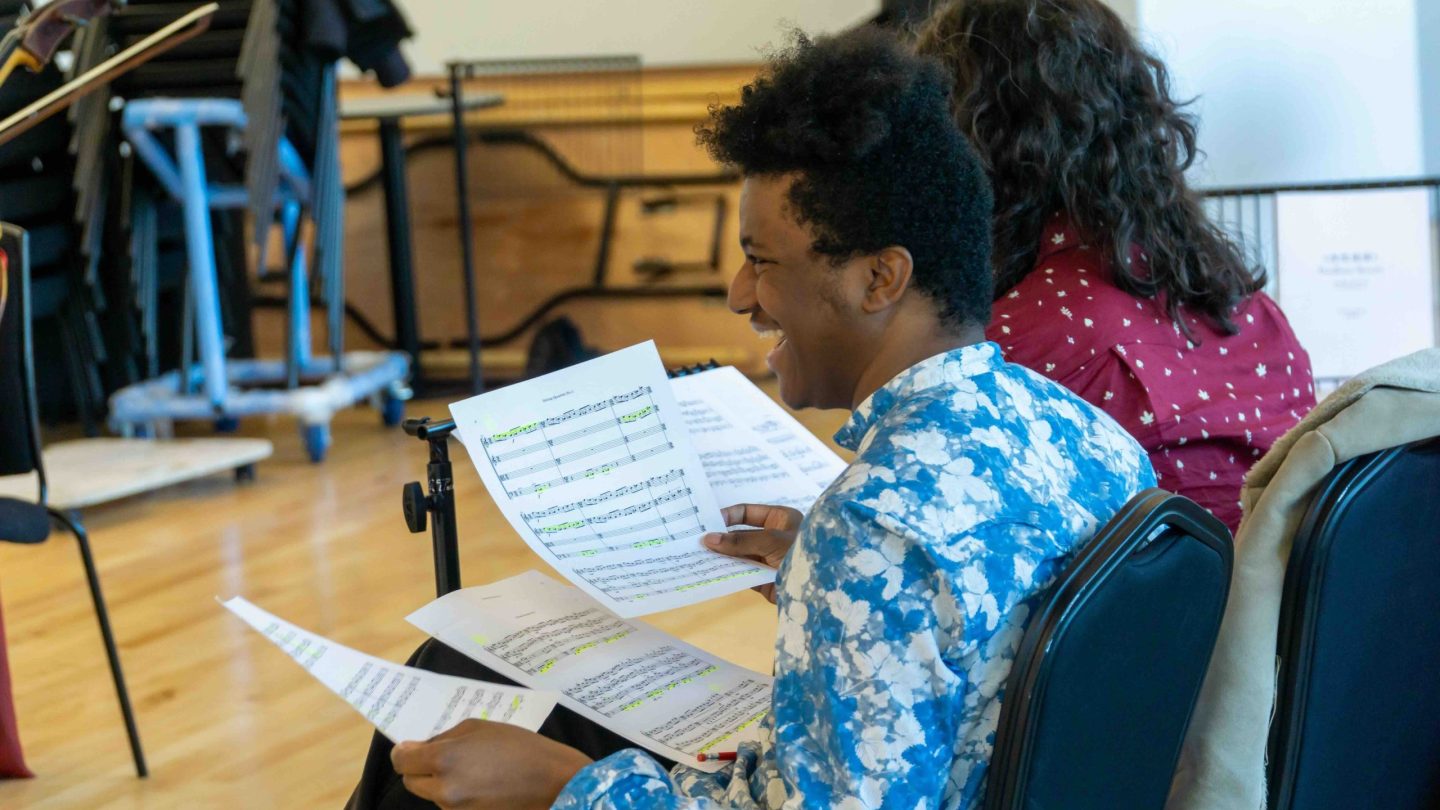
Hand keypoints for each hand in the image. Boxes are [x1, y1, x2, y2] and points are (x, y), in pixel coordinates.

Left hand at [390, 719, 591, 809]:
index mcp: (444, 759)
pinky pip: (450, 804)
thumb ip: (447, 736)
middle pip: (411, 782)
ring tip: (470, 768)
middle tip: (441, 755)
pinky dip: (456, 793)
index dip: (404, 751)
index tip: (413, 746)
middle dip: (419, 768)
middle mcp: (443, 789)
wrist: (552, 782)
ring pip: (431, 794)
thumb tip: (423, 746)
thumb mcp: (480, 726)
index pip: (402, 761)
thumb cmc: (520, 746)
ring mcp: (455, 809)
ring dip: (439, 781)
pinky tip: (480, 782)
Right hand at [703, 503, 802, 603]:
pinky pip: (741, 573)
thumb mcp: (771, 541)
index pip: (748, 513)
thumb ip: (739, 541)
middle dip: (720, 538)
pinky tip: (710, 571)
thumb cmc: (802, 551)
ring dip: (721, 556)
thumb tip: (708, 539)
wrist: (822, 588)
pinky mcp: (763, 579)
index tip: (707, 522)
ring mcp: (767, 559)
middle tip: (695, 540)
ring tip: (697, 556)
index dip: (727, 516)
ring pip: (738, 555)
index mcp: (779, 519)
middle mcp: (772, 537)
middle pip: (740, 535)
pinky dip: (727, 573)